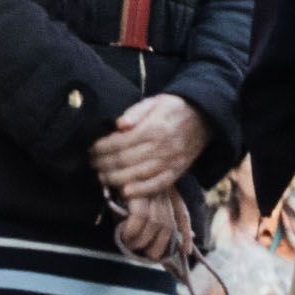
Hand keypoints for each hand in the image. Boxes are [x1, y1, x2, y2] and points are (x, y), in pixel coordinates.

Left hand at [88, 94, 206, 196]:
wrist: (203, 116)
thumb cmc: (173, 108)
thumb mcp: (154, 102)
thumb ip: (135, 112)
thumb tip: (119, 125)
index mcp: (154, 128)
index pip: (120, 142)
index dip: (101, 148)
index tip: (91, 149)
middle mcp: (162, 146)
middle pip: (125, 161)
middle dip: (103, 164)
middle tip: (92, 164)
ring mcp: (171, 161)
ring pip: (137, 175)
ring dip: (115, 179)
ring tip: (101, 177)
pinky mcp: (177, 171)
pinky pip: (157, 185)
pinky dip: (140, 191)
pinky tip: (124, 192)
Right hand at [114, 190, 192, 265]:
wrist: (107, 174)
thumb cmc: (119, 192)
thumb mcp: (138, 204)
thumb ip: (154, 218)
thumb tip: (177, 241)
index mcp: (166, 193)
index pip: (182, 215)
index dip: (186, 234)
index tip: (186, 251)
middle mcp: (161, 192)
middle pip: (168, 225)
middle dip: (159, 246)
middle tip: (147, 255)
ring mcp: (150, 191)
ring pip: (155, 223)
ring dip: (142, 240)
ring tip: (131, 245)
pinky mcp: (137, 192)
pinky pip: (139, 217)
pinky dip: (132, 230)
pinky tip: (125, 235)